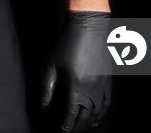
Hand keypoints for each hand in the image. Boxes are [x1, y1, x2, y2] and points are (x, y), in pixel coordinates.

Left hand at [41, 11, 111, 131]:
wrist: (88, 28)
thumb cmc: (66, 44)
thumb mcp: (50, 65)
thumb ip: (45, 90)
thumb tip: (42, 110)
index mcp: (76, 87)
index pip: (68, 116)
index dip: (62, 127)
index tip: (56, 132)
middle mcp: (92, 90)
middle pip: (83, 118)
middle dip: (73, 128)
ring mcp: (102, 87)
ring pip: (96, 114)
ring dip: (86, 125)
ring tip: (77, 129)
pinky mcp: (108, 82)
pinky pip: (106, 105)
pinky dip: (100, 116)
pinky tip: (94, 120)